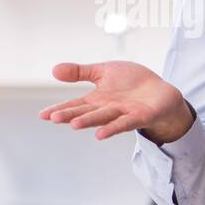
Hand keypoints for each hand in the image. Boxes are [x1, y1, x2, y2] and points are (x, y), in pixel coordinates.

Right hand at [38, 61, 193, 142]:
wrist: (161, 91)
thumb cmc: (132, 83)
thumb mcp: (104, 72)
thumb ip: (81, 72)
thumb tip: (54, 70)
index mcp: (97, 99)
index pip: (75, 104)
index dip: (60, 109)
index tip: (43, 115)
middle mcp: (107, 108)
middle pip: (86, 112)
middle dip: (71, 115)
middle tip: (54, 118)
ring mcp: (123, 113)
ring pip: (103, 117)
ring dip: (89, 121)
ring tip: (73, 125)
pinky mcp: (140, 116)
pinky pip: (126, 123)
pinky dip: (114, 127)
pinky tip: (101, 134)